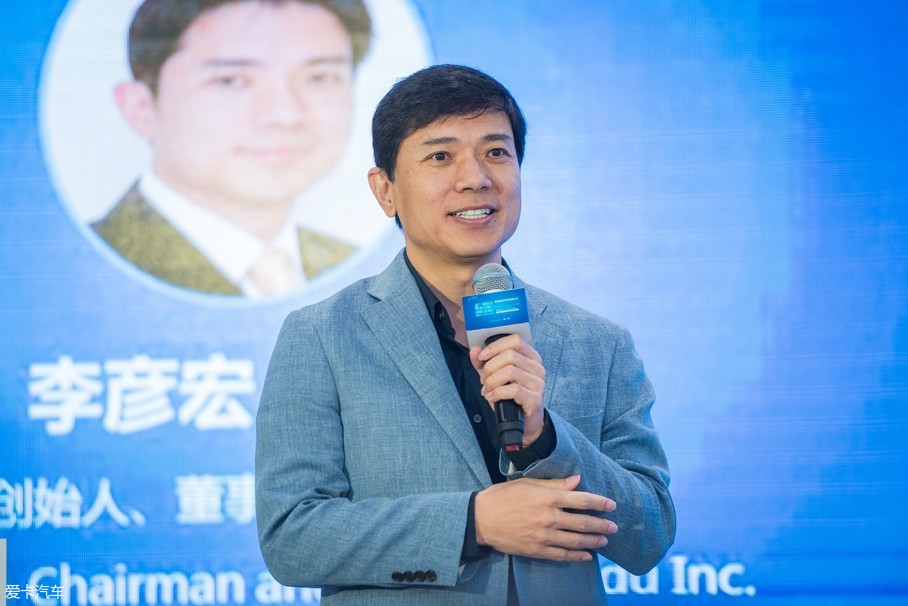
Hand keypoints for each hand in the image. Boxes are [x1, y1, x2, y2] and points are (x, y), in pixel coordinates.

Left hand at [470, 334, 545, 445]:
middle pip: (510, 356)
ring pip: (510, 372)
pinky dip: (497, 393)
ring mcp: (538, 383)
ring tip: (487, 390)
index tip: (482, 357)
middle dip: (490, 368)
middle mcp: (537, 368)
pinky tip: (491, 397)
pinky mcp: (535, 399)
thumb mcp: (495, 376)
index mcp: (531, 357)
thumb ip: (484, 363)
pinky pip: (513, 390)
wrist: (525, 421)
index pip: (515, 340)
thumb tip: (474, 350)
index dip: (495, 347)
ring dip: (492, 382)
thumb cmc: (511, 396)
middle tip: (483, 380)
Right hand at [474, 475, 617, 561]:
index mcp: (548, 497)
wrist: (481, 519)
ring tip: (604, 541)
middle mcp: (549, 517)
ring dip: (594, 541)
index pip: (582, 499)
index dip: (600, 503)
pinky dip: (578, 556)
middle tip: (614, 527)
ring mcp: (544, 536)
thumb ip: (554, 483)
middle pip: (583, 522)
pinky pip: (563, 555)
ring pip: (576, 541)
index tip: (612, 505)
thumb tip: (577, 480)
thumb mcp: (528, 484)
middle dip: (602, 525)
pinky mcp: (538, 550)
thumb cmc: (503, 497)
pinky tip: (587, 556)